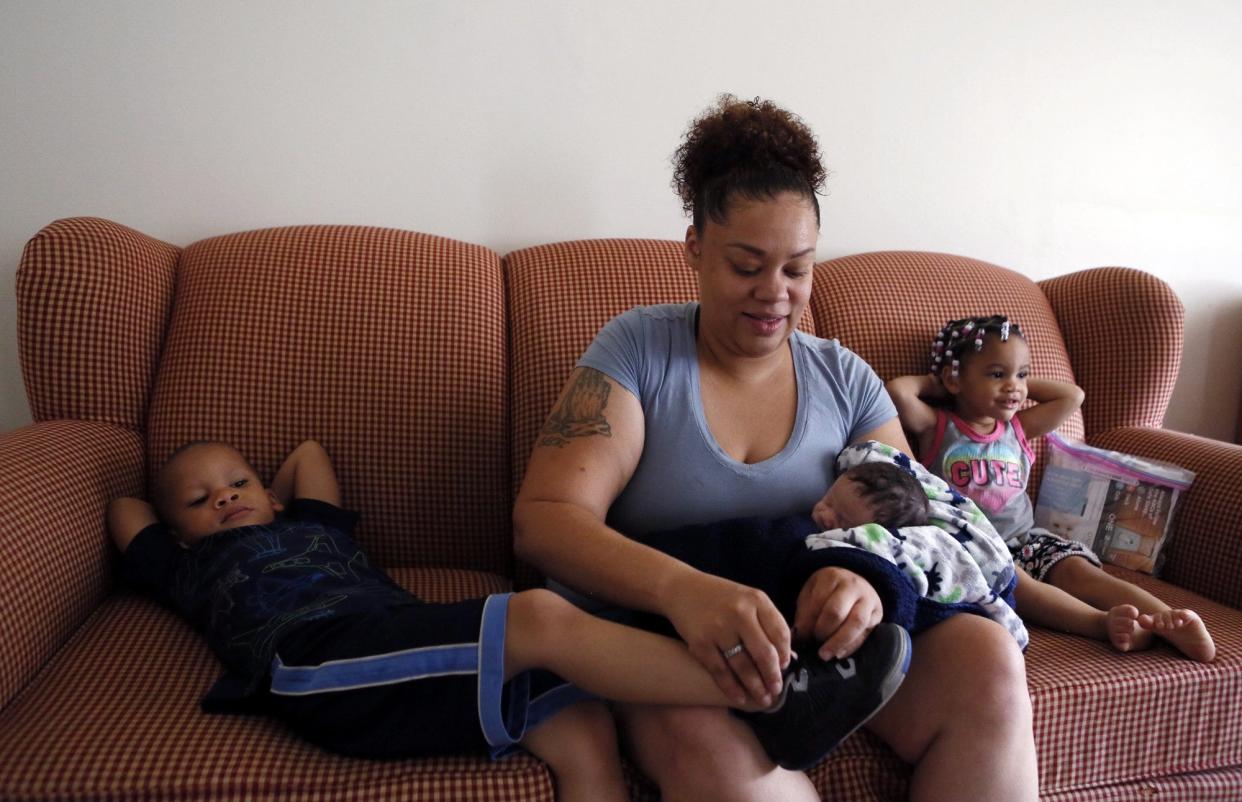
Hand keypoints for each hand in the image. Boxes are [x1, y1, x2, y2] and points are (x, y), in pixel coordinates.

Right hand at [664, 571, 790, 707]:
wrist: (681, 589)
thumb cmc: (721, 597)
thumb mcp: (747, 599)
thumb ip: (767, 622)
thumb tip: (787, 658)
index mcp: (756, 599)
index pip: (780, 634)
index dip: (785, 655)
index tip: (784, 668)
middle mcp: (739, 612)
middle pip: (764, 654)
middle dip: (773, 677)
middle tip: (776, 691)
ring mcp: (718, 628)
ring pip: (744, 667)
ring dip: (756, 688)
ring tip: (763, 699)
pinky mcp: (700, 643)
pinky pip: (720, 672)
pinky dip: (732, 689)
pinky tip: (740, 698)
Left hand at [793, 567, 882, 659]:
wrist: (854, 583)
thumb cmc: (826, 592)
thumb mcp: (811, 594)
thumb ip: (804, 614)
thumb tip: (797, 639)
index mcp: (831, 577)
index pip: (817, 602)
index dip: (807, 623)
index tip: (799, 638)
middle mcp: (852, 586)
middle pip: (836, 612)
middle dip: (822, 632)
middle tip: (812, 644)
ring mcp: (868, 599)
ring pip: (856, 623)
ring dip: (838, 642)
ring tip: (825, 654)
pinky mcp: (877, 615)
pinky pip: (866, 633)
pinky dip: (851, 646)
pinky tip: (839, 654)